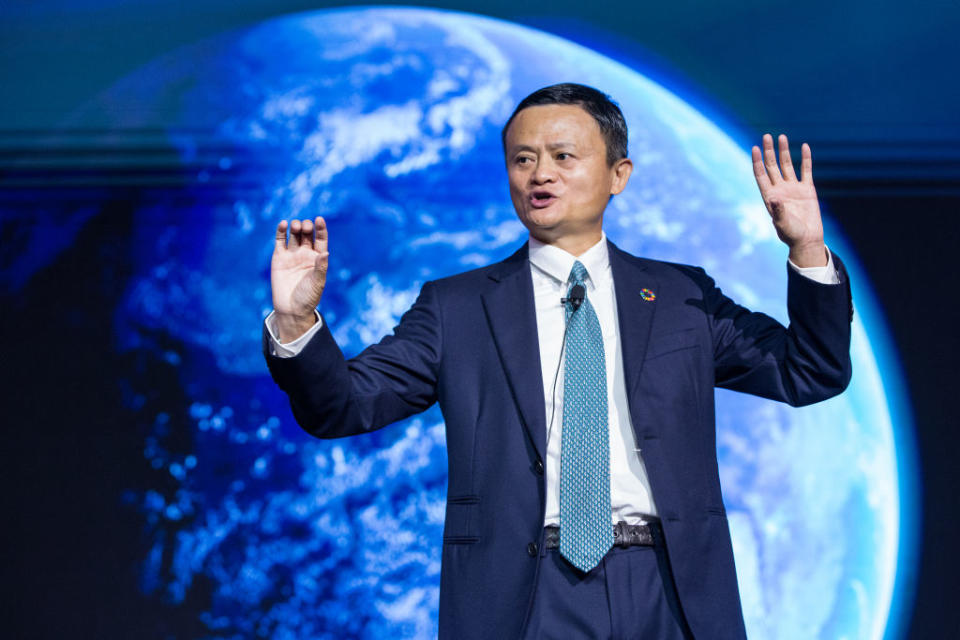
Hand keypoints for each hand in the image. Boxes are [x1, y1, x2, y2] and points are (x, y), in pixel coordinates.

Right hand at [270, 217, 328, 341]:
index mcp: (318, 258)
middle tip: (305, 227)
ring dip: (295, 227)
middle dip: (307, 227)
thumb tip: (325, 252)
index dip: (321, 228)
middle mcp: (305, 254)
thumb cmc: (308, 297)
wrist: (291, 308)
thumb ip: (321, 267)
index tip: (319, 219)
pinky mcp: (278, 257)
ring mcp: (292, 254)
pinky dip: (281, 231)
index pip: (321, 239)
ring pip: (294, 234)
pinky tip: (283, 224)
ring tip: (295, 226)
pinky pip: (280, 240)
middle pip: (307, 234)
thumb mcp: (318, 282)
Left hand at [752, 133, 826, 266]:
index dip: (757, 162)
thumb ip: (778, 211)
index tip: (754, 148)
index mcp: (770, 196)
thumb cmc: (791, 234)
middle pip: (772, 166)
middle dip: (769, 151)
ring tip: (781, 136)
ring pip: (787, 165)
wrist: (807, 239)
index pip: (761, 175)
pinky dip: (805, 159)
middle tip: (766, 136)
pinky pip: (806, 170)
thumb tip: (774, 198)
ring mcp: (793, 188)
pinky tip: (804, 146)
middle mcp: (780, 189)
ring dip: (784, 151)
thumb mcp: (782, 223)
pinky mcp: (807, 190)